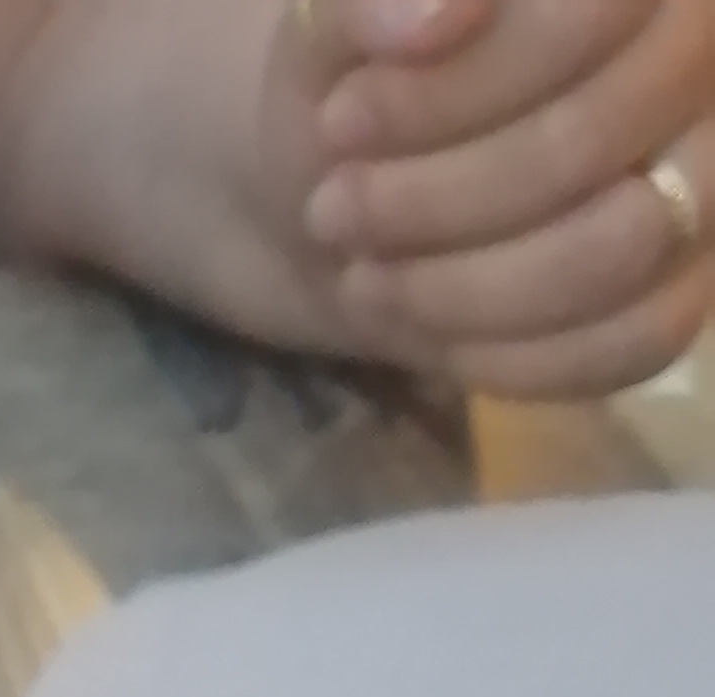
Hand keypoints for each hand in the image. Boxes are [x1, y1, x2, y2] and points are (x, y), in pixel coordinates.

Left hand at [300, 0, 714, 395]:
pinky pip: (630, 343)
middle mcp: (697, 59)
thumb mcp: (332, 27)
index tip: (340, 122)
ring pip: (615, 251)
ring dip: (459, 286)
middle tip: (334, 210)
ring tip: (363, 275)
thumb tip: (431, 20)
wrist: (354, 189)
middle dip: (433, 198)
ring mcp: (706, 179)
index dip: (449, 90)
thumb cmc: (359, 85)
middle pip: (585, 143)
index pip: (585, 15)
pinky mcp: (684, 290)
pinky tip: (422, 326)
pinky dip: (503, 351)